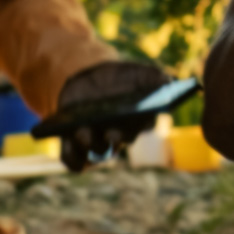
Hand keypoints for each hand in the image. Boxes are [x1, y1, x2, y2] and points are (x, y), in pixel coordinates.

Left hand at [54, 61, 170, 172]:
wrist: (88, 83)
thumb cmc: (119, 79)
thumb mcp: (135, 72)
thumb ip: (152, 76)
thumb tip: (167, 81)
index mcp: (138, 119)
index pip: (146, 123)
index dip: (145, 121)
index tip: (144, 114)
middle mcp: (120, 136)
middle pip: (120, 140)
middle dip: (116, 136)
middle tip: (111, 132)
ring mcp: (98, 144)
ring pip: (97, 153)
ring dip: (90, 144)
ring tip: (82, 132)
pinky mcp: (75, 148)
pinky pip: (74, 160)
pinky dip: (71, 154)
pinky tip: (66, 141)